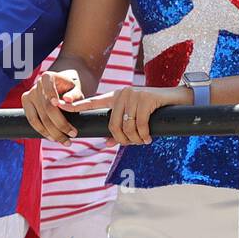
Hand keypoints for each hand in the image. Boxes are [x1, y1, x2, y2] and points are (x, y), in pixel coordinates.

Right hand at [21, 69, 84, 143]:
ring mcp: (29, 95)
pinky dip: (42, 131)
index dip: (51, 94)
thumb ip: (74, 94)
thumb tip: (67, 100)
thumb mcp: (76, 89)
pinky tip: (52, 138)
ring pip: (38, 117)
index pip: (48, 86)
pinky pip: (32, 120)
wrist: (60, 86)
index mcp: (48, 77)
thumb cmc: (70, 89)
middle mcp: (37, 85)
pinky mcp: (26, 103)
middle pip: (46, 107)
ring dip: (51, 132)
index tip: (56, 103)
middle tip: (73, 135)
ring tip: (64, 141)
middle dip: (60, 124)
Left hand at [63, 83, 188, 144]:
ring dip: (136, 140)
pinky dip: (144, 135)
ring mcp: (134, 95)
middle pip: (113, 126)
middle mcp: (122, 93)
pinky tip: (149, 137)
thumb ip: (120, 128)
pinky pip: (140, 125)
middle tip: (136, 143)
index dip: (75, 105)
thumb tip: (106, 144)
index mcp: (116, 97)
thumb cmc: (155, 111)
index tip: (59, 105)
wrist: (179, 99)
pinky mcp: (146, 98)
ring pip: (127, 127)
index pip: (92, 101)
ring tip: (144, 140)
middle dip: (124, 140)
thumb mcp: (135, 118)